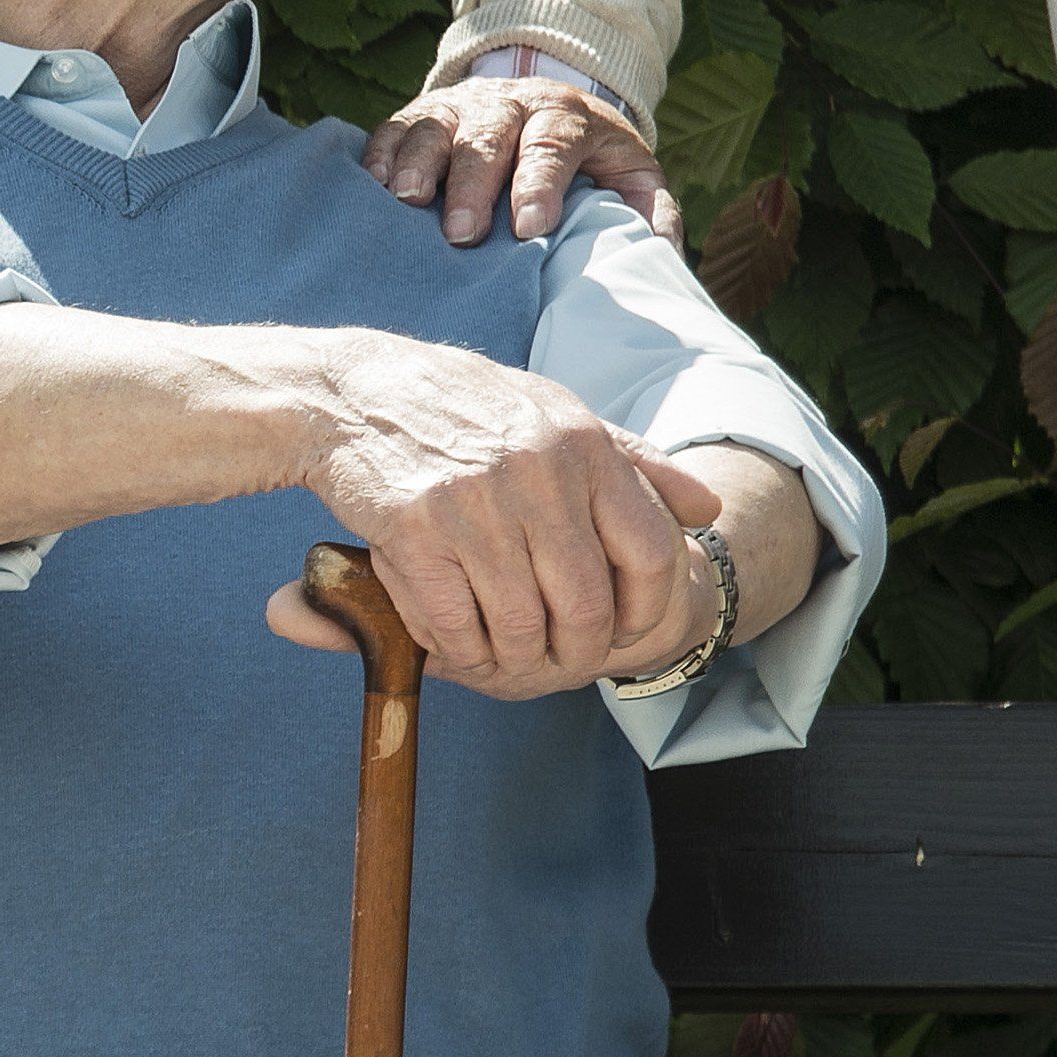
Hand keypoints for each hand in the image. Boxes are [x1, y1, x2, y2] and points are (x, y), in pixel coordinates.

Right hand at [251, 337, 695, 700]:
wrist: (348, 394)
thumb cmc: (462, 408)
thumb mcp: (555, 412)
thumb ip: (633, 461)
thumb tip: (708, 509)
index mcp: (581, 443)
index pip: (650, 552)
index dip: (644, 610)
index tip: (621, 632)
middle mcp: (536, 471)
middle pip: (586, 606)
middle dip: (575, 654)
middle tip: (557, 663)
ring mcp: (474, 502)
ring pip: (520, 625)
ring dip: (513, 660)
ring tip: (504, 659)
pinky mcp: (413, 529)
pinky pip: (455, 623)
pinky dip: (459, 650)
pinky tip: (456, 643)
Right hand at [367, 70, 672, 250]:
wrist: (542, 104)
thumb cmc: (587, 159)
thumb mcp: (630, 173)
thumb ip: (650, 208)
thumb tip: (661, 248)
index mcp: (565, 116)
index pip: (552, 145)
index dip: (540, 185)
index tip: (530, 228)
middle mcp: (510, 103)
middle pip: (489, 136)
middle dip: (473, 184)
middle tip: (463, 234)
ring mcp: (461, 106)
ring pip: (435, 126)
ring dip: (419, 164)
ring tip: (406, 202)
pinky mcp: (420, 114)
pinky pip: (394, 128)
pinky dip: (380, 155)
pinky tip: (373, 186)